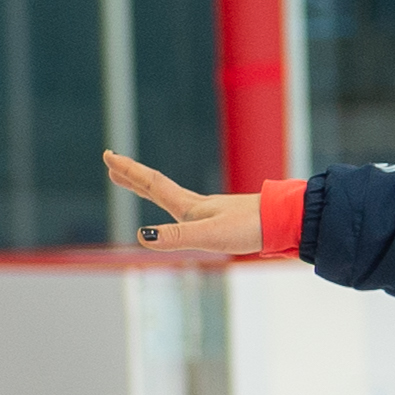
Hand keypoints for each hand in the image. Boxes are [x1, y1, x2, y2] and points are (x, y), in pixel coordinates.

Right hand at [106, 153, 269, 257]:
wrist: (286, 222)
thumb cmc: (249, 228)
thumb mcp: (209, 236)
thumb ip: (176, 237)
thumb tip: (143, 235)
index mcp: (190, 207)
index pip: (152, 185)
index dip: (129, 172)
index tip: (109, 156)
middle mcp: (197, 206)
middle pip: (157, 186)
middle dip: (133, 176)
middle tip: (112, 164)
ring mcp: (212, 212)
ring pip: (173, 196)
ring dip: (151, 188)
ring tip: (139, 184)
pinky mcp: (225, 221)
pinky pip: (189, 211)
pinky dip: (175, 206)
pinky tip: (184, 213)